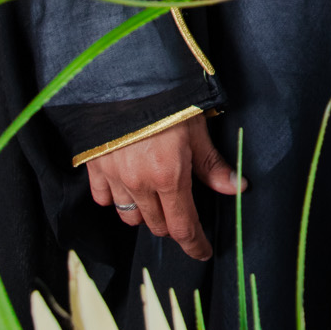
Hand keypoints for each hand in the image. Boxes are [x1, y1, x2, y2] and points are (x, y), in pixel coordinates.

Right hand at [85, 115, 244, 261]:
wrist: (121, 77)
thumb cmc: (166, 99)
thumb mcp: (196, 129)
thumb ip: (212, 164)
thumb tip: (236, 187)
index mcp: (169, 176)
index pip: (183, 226)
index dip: (195, 244)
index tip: (203, 252)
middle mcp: (140, 184)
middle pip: (158, 224)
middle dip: (174, 224)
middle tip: (184, 211)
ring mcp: (114, 178)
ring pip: (130, 217)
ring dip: (146, 214)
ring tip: (156, 196)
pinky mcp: (94, 168)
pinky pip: (104, 199)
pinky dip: (117, 199)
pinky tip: (127, 185)